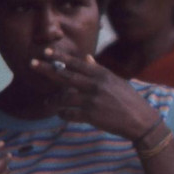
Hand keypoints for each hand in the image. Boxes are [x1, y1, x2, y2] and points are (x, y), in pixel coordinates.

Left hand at [32, 50, 158, 141]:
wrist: (141, 121)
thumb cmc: (130, 101)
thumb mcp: (117, 82)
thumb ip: (99, 70)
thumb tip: (86, 57)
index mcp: (102, 75)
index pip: (76, 63)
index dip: (60, 57)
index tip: (46, 52)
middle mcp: (95, 85)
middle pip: (65, 75)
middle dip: (46, 69)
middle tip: (32, 64)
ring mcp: (92, 100)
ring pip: (63, 97)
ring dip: (53, 100)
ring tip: (47, 103)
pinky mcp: (91, 116)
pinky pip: (69, 114)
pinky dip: (63, 114)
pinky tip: (62, 114)